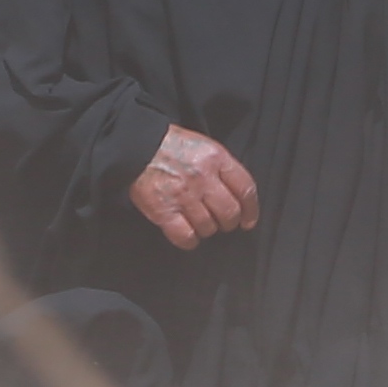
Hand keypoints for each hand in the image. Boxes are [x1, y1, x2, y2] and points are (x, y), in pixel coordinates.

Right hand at [131, 123, 260, 247]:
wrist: (136, 146)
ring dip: (208, 230)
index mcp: (216, 158)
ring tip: (201, 224)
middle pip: (230, 212)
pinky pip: (185, 236)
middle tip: (223, 223)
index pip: (246, 189)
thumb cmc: (172, 146)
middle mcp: (203, 178)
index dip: (251, 210)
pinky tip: (189, 236)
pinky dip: (190, 240)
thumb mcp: (204, 146)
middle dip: (229, 222)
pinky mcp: (163, 210)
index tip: (248, 221)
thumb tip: (238, 195)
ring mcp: (183, 195)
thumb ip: (222, 168)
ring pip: (209, 226)